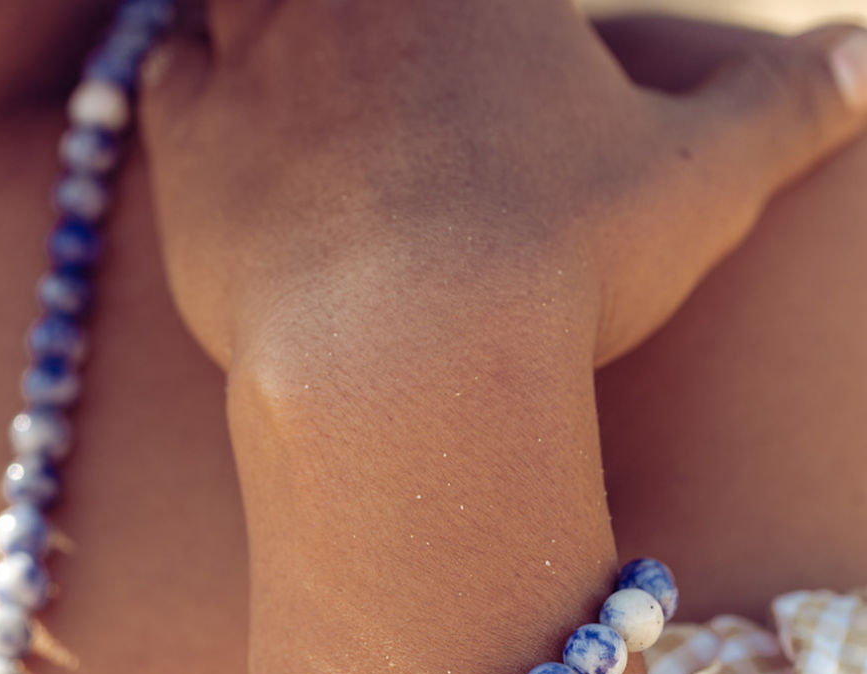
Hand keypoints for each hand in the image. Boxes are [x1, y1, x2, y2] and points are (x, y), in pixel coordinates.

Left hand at [142, 0, 866, 370]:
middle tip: (365, 48)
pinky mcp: (190, 156)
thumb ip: (789, 106)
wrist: (414, 358)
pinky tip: (219, 128)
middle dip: (345, 7)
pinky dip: (188, 94)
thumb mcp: (703, 178)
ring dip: (254, 17)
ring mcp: (254, 63)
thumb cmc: (563, 266)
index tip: (453, 28)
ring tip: (289, 68)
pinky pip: (166, 86)